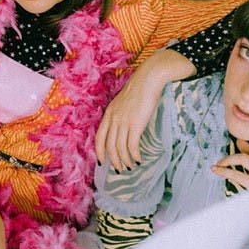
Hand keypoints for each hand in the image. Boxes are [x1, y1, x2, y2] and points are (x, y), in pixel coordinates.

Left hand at [96, 49, 195, 169]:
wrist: (149, 79)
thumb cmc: (140, 89)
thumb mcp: (124, 102)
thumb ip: (121, 114)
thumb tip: (125, 127)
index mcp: (109, 113)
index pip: (99, 137)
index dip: (100, 151)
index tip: (102, 162)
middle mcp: (113, 119)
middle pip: (109, 146)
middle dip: (114, 161)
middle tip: (119, 170)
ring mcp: (123, 122)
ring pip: (120, 148)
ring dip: (125, 161)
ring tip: (130, 167)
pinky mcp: (135, 124)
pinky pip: (132, 146)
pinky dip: (134, 155)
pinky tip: (139, 160)